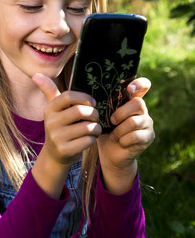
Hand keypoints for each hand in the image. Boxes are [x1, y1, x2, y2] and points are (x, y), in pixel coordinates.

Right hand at [31, 73, 101, 197]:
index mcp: (49, 109)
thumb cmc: (59, 127)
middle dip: (93, 114)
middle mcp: (50, 122)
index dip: (84, 98)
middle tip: (95, 117)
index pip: (68, 96)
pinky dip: (93, 139)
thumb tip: (36, 74)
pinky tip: (89, 139)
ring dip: (96, 127)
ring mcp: (56, 137)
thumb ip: (48, 90)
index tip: (92, 103)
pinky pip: (88, 140)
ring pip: (87, 127)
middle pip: (80, 111)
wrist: (54, 156)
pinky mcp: (65, 150)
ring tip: (94, 129)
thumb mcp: (53, 109)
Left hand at [97, 77, 154, 193]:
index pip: (143, 85)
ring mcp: (147, 123)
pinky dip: (124, 140)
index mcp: (131, 100)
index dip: (139, 84)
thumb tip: (89, 94)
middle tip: (111, 121)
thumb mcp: (102, 116)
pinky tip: (119, 142)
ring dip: (119, 130)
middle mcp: (142, 110)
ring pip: (134, 121)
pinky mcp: (148, 137)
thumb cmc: (105, 130)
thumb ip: (103, 104)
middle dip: (121, 113)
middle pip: (138, 103)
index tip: (129, 88)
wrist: (110, 153)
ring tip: (113, 135)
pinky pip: (136, 136)